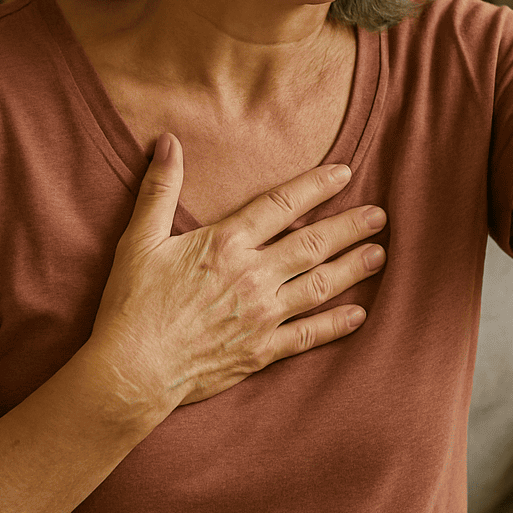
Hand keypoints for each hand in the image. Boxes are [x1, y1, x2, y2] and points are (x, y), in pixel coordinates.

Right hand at [85, 134, 386, 416]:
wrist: (132, 370)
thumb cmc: (132, 305)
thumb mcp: (139, 240)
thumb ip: (160, 189)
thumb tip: (168, 141)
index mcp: (225, 244)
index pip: (281, 205)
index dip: (316, 186)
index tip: (344, 173)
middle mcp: (252, 276)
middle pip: (313, 244)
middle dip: (350, 227)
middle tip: (380, 216)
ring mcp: (262, 316)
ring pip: (320, 286)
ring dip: (353, 268)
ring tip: (379, 254)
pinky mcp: (262, 351)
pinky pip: (309, 335)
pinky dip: (337, 325)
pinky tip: (359, 314)